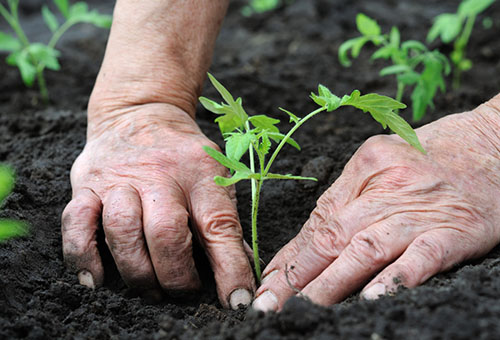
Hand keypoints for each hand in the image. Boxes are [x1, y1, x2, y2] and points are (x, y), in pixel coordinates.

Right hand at [62, 103, 254, 308]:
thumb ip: (224, 222)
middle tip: (183, 292)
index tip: (237, 301)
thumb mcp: (214, 176)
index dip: (230, 268)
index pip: (219, 226)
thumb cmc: (183, 155)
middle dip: (176, 276)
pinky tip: (97, 280)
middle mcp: (159, 174)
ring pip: (122, 231)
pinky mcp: (86, 185)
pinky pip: (76, 223)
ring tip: (151, 290)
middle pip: (166, 233)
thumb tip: (239, 274)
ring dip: (137, 272)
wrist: (141, 112)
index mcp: (200, 173)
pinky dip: (83, 257)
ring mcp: (118, 179)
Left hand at [253, 99, 499, 310]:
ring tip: (305, 308)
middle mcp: (386, 186)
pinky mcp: (455, 229)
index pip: (318, 220)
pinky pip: (421, 257)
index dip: (290, 256)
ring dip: (332, 282)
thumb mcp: (382, 165)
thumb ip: (348, 201)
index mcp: (364, 167)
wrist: (495, 143)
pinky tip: (371, 298)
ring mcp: (420, 209)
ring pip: (366, 248)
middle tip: (270, 304)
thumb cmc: (432, 157)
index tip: (269, 282)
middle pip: (333, 235)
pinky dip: (394, 278)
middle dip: (297, 275)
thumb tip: (307, 246)